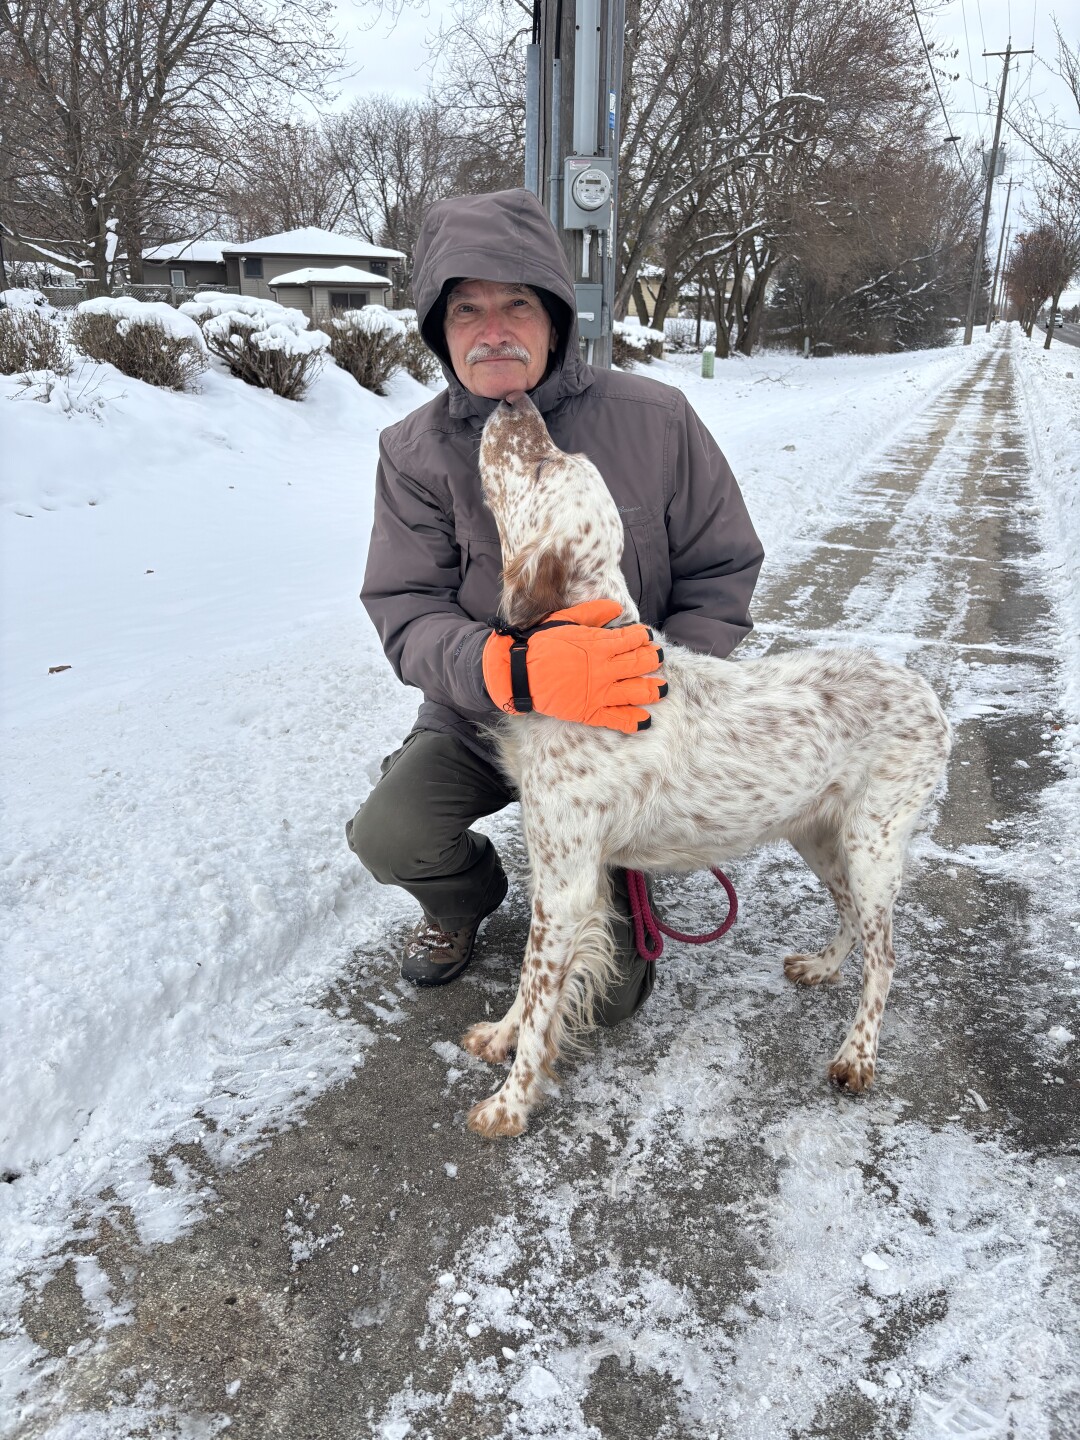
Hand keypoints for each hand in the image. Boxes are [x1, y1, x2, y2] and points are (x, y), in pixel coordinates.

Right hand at [482, 600, 665, 733]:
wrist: (520, 672)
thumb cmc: (541, 644)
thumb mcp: (566, 620)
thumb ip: (593, 613)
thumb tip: (617, 608)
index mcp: (599, 645)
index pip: (631, 639)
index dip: (643, 637)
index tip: (648, 636)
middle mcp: (605, 669)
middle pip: (639, 663)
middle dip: (653, 659)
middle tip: (659, 657)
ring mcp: (600, 692)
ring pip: (636, 691)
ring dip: (652, 689)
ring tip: (663, 688)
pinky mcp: (591, 711)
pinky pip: (618, 718)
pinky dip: (634, 721)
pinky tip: (646, 721)